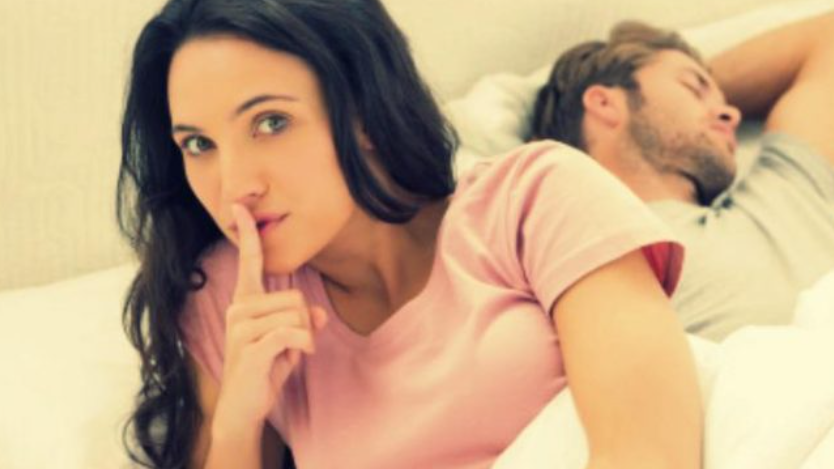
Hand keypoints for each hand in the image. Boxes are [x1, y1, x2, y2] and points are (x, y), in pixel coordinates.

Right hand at [213, 203, 326, 433]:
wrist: (243, 408)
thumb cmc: (264, 370)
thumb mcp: (289, 343)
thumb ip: (303, 323)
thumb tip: (320, 313)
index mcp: (246, 302)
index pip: (248, 261)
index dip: (247, 234)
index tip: (239, 207)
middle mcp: (239, 309)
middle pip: (296, 297)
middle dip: (305, 323)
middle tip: (291, 345)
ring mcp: (241, 327)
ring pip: (297, 314)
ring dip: (304, 337)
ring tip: (287, 354)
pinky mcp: (250, 346)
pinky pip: (294, 332)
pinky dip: (305, 345)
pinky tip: (298, 357)